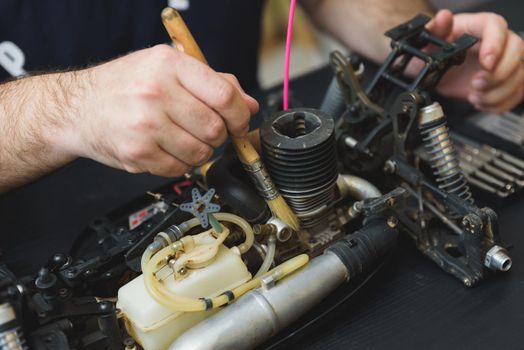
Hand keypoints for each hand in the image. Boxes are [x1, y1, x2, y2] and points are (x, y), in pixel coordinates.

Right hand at [60, 44, 258, 176]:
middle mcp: (155, 93)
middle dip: (218, 135)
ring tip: (182, 140)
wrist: (77, 108)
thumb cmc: (124, 86)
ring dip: (200, 152)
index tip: (240, 123)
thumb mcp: (166, 69)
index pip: (224, 95)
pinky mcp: (137, 153)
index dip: (240, 115)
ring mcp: (145, 125)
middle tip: (205, 131)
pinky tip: (165, 149)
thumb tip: (249, 105)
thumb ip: (212, 83)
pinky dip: (180, 164)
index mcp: (168, 65)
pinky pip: (180, 169)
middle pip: (215, 128)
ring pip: (201, 153)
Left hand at [427, 10, 523, 112]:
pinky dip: (500, 103)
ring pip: (520, 74)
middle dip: (499, 73)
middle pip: (517, 50)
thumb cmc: (432, 52)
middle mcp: (496, 41)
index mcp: (477, 26)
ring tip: (475, 96)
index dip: (495, 45)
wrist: (433, 71)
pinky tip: (481, 102)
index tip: (486, 64)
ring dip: (498, 92)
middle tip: (476, 84)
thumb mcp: (426, 42)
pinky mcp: (503, 81)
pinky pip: (517, 92)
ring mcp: (503, 62)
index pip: (497, 26)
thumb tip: (443, 17)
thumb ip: (434, 29)